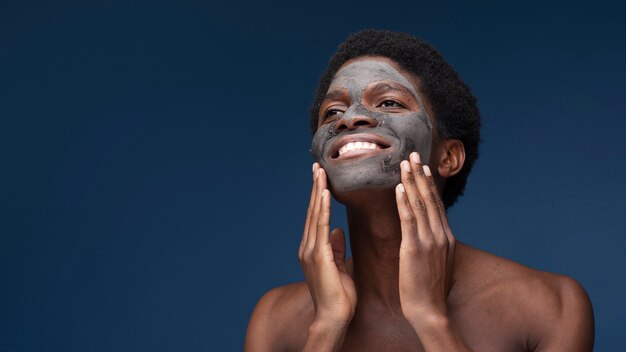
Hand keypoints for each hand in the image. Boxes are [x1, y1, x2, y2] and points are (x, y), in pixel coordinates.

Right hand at [298, 163, 356, 330]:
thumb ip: (336, 248)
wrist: (334, 318)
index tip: (322, 178)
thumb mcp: (339, 267)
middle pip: (312, 211)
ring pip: (314, 214)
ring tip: (320, 172)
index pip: (316, 217)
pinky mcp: (317, 256)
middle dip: (315, 187)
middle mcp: (308, 247)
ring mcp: (310, 251)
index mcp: (313, 249)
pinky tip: (325, 193)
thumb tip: (336, 230)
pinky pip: (320, 226)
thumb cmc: (339, 297)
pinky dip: (322, 208)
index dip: (319, 196)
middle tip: (317, 166)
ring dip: (318, 191)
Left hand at [395, 152, 455, 325]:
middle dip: (421, 175)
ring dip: (412, 181)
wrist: (430, 312)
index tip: (422, 166)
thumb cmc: (430, 292)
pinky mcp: (415, 249)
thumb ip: (436, 247)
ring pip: (420, 205)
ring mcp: (429, 241)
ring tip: (405, 163)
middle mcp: (440, 235)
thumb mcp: (439, 264)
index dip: (428, 184)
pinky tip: (398, 187)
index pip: (436, 205)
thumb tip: (433, 237)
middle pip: (430, 198)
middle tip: (414, 154)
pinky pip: (409, 220)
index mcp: (446, 238)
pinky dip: (404, 202)